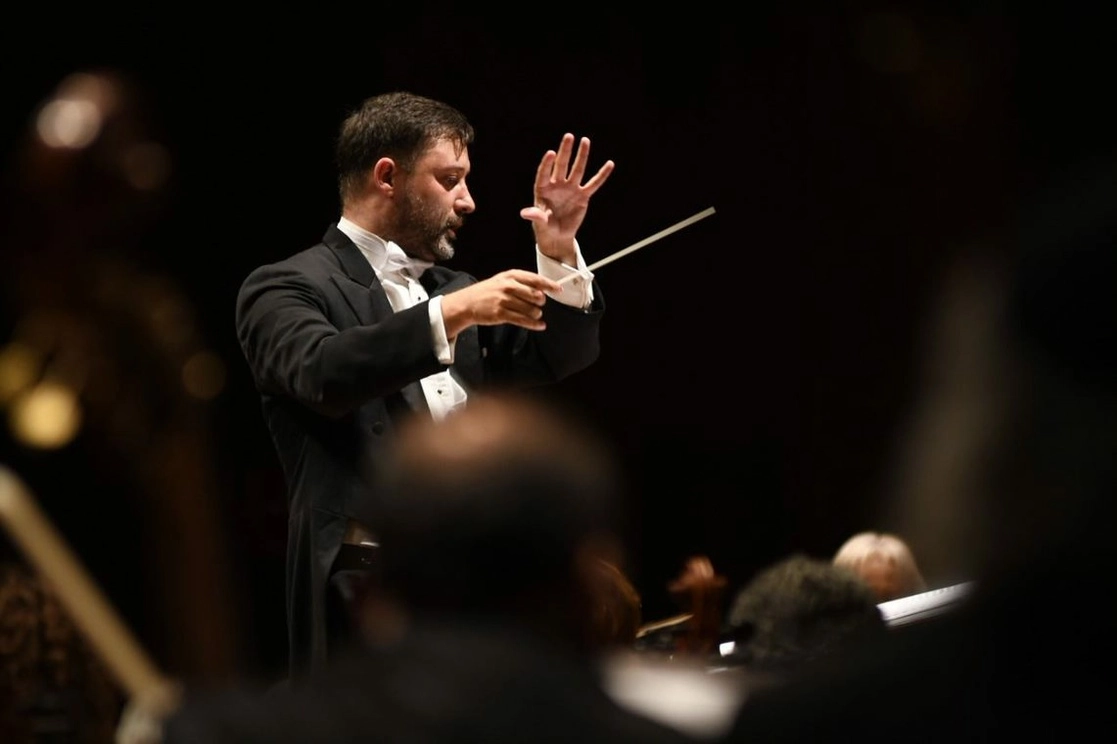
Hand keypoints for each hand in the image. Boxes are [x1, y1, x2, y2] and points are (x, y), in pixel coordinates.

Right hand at [440, 269, 564, 337]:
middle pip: (536, 295)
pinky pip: (523, 321)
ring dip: (536, 314)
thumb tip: (543, 289)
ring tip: (534, 315)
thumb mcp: (504, 280)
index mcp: (511, 275)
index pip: (535, 279)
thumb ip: (522, 283)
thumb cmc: (489, 291)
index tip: (559, 290)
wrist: (467, 302)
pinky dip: (534, 324)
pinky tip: (540, 325)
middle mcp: (508, 286)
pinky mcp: (501, 314)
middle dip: (541, 302)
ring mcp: (504, 300)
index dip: (549, 285)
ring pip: (531, 310)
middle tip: (538, 304)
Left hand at [520, 133, 614, 264]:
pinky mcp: (583, 196)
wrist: (557, 235)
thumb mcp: (539, 222)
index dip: (547, 164)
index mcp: (543, 188)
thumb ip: (535, 216)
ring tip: (585, 140)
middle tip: (569, 136)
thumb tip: (525, 213)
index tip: (551, 153)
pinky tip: (609, 164)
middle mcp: (557, 185)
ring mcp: (571, 189)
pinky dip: (601, 175)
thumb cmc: (545, 227)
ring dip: (581, 155)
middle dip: (565, 151)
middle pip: (561, 165)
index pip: (544, 173)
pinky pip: (594, 184)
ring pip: (577, 170)